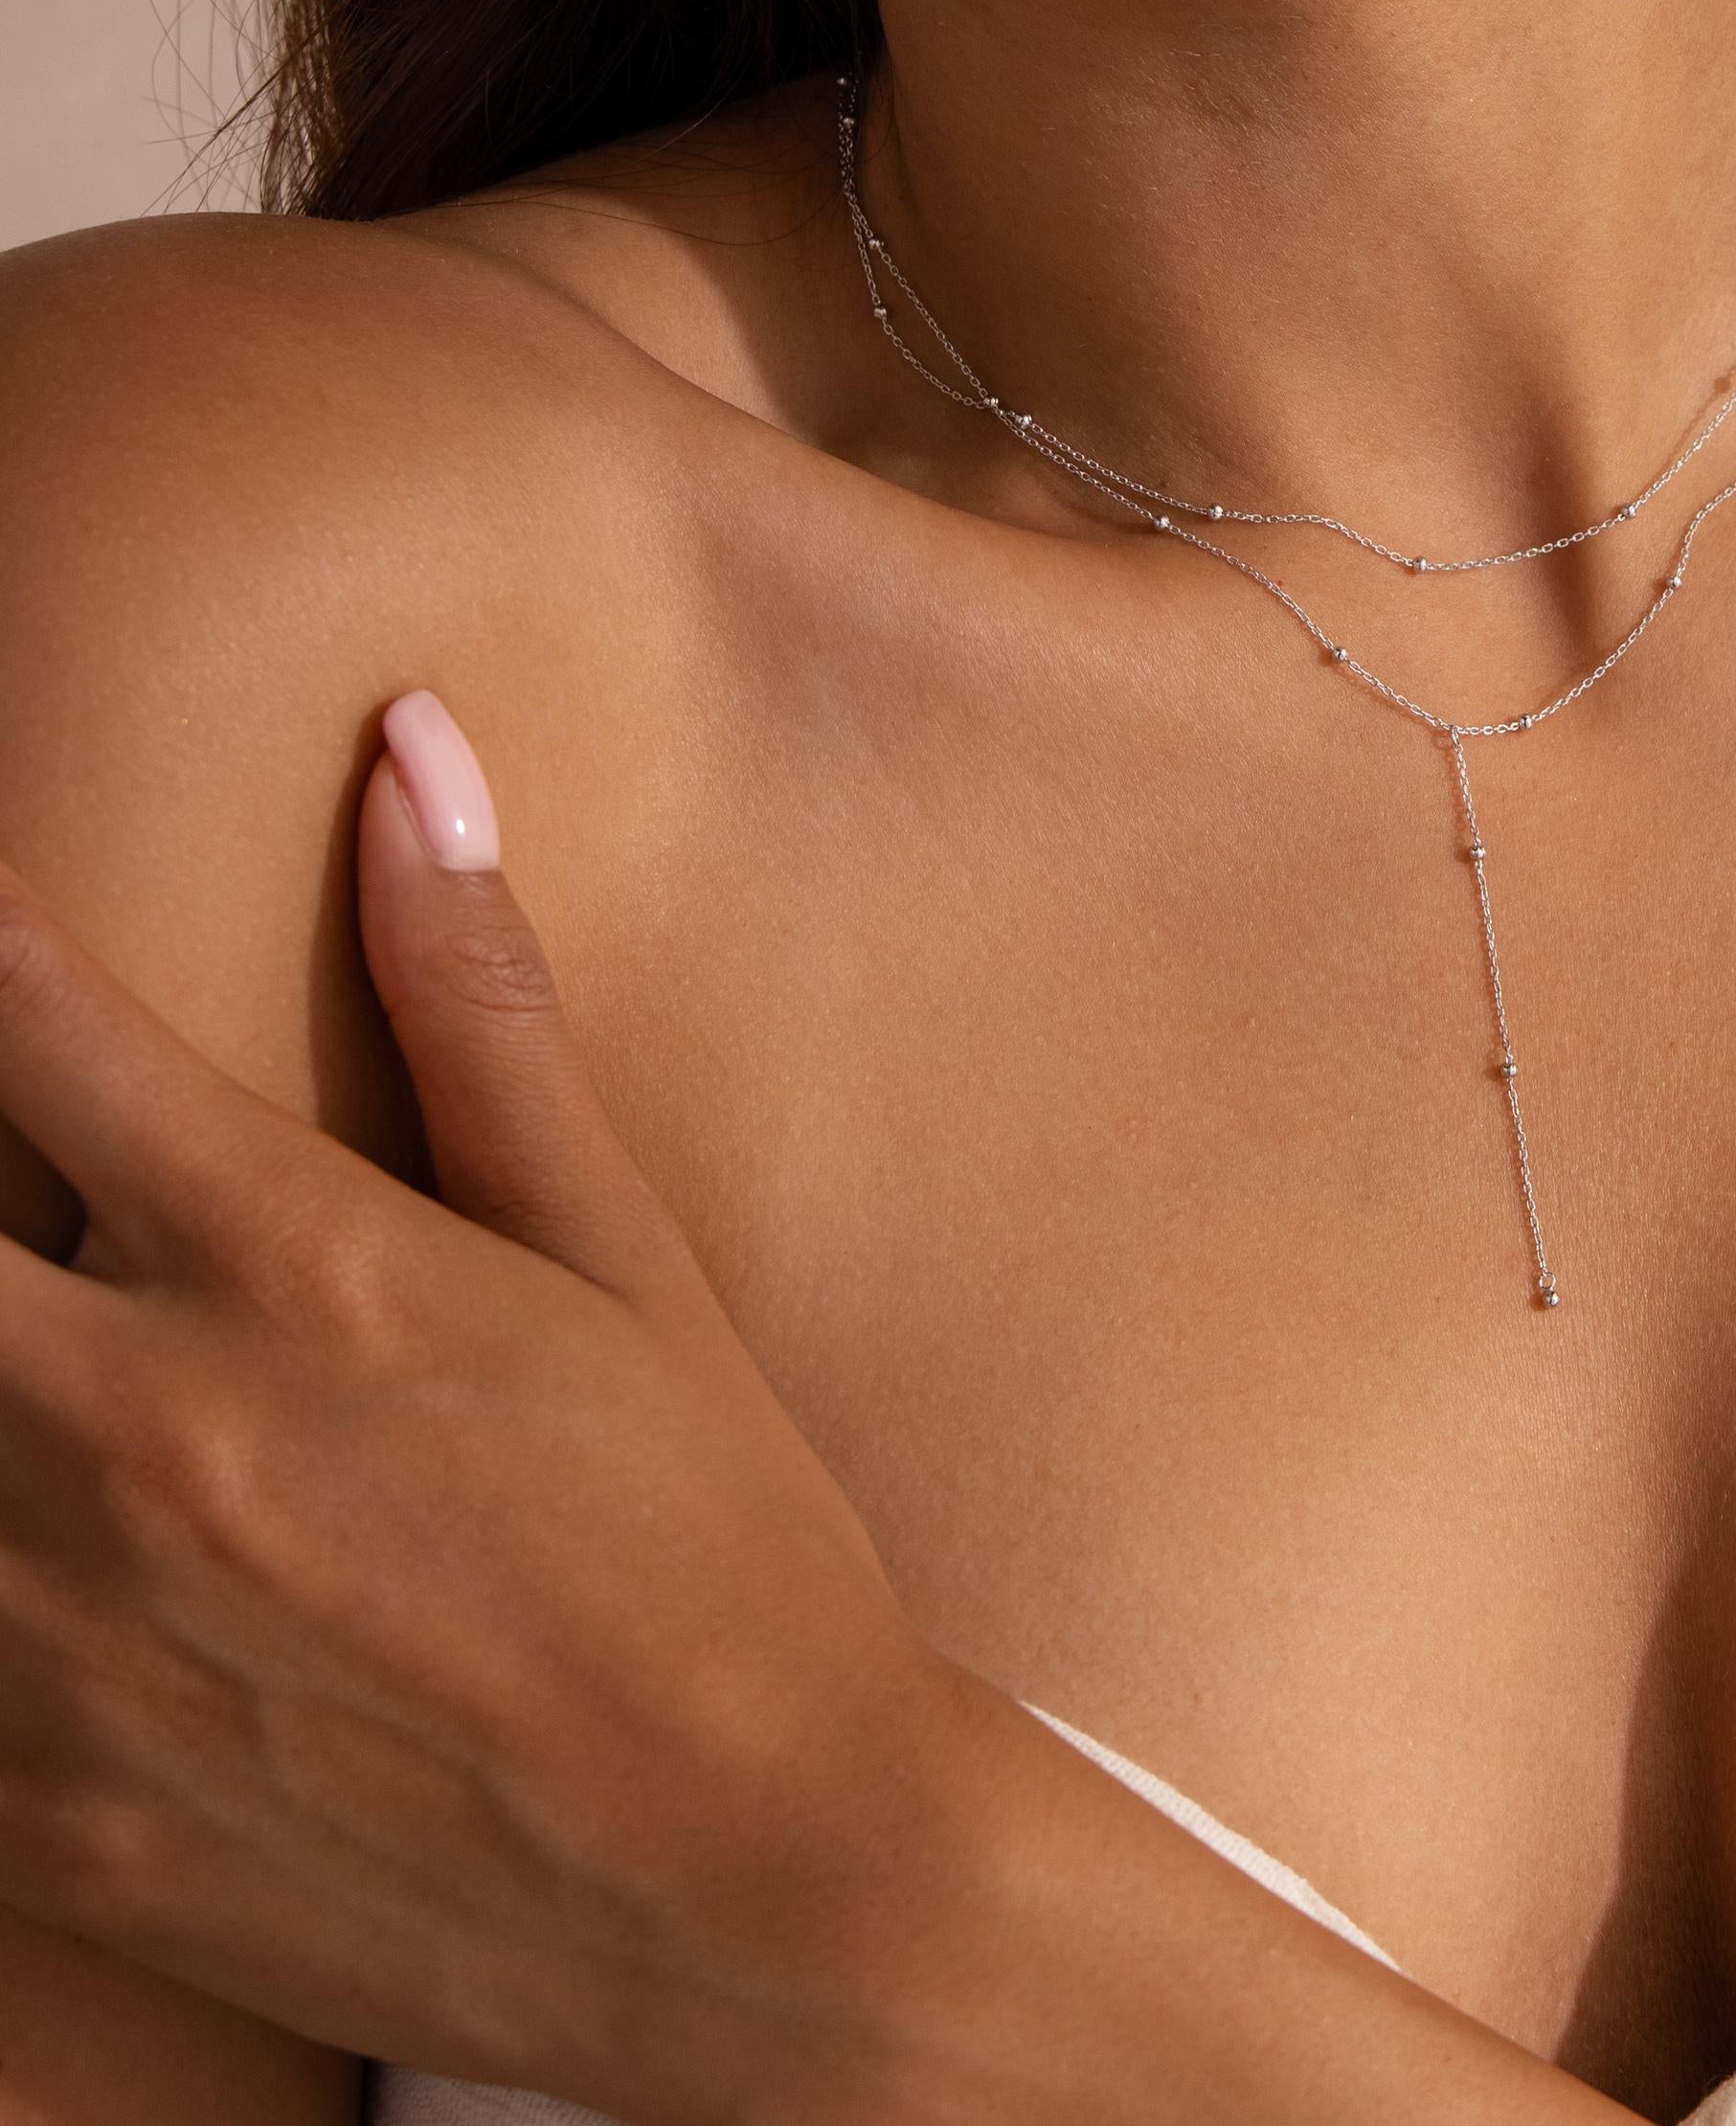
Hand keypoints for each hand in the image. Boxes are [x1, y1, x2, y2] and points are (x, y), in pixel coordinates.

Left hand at [0, 694, 971, 2124]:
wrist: (757, 1890)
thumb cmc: (720, 1542)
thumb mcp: (628, 1261)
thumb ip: (486, 1010)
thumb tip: (414, 753)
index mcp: (309, 1280)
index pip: (42, 1034)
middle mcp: (145, 1441)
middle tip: (36, 1202)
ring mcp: (60, 1652)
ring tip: (54, 1343)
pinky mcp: (33, 1822)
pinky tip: (37, 1530)